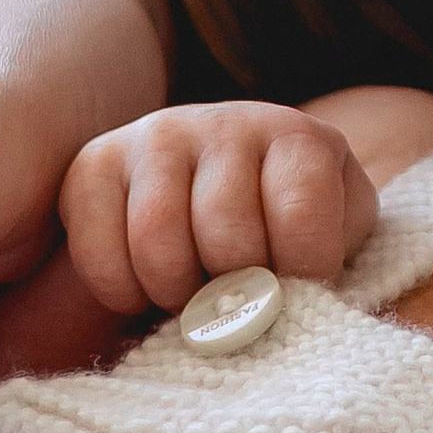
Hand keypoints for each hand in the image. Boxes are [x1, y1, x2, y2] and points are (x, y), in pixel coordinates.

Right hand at [60, 101, 376, 313]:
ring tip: (193, 298)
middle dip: (233, 290)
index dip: (300, 272)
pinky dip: (121, 290)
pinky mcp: (96, 161)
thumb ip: (336, 264)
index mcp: (299, 140)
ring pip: (157, 237)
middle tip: (237, 299)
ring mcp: (158, 135)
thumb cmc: (283, 229)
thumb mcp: (333, 236)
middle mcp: (227, 122)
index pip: (303, 214)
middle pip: (226, 232)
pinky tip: (144, 288)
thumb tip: (315, 309)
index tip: (297, 291)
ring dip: (175, 293)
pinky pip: (97, 246)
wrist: (212, 198)